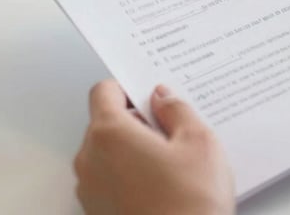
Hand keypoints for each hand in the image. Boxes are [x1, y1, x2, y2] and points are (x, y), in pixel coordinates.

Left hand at [74, 80, 234, 214]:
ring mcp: (90, 190)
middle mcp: (90, 159)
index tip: (150, 96)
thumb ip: (176, 109)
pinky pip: (109, 181)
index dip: (127, 88)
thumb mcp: (199, 142)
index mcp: (109, 133)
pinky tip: (162, 189)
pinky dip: (129, 177)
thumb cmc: (191, 204)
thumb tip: (162, 97)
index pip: (103, 91)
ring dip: (132, 151)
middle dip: (135, 122)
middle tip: (171, 132)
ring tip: (171, 166)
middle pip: (104, 122)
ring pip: (107, 153)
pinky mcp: (98, 214)